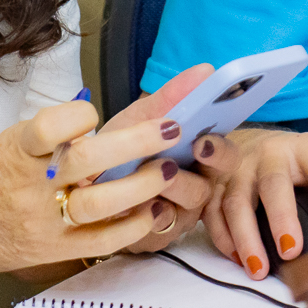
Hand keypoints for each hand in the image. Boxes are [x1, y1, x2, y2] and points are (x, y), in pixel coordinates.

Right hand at [0, 65, 235, 274]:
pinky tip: (154, 210)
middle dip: (137, 141)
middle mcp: (29, 184)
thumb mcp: (6, 141)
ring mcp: (41, 221)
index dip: (80, 116)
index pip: (53, 124)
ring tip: (169, 168)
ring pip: (100, 203)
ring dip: (141, 184)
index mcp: (16, 149)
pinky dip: (132, 225)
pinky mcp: (51, 250)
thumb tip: (100, 118)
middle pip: (89, 159)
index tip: (95, 112)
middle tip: (173, 127)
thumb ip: (49, 135)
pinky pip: (100, 240)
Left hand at [102, 71, 242, 253]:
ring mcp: (178, 216)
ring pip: (188, 208)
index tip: (204, 140)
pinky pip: (160, 232)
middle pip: (211, 186)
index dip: (221, 150)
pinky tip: (133, 206)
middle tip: (179, 161)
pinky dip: (147, 216)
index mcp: (199, 158)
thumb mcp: (139, 120)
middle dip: (195, 173)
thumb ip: (170, 98)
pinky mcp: (156, 238)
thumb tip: (205, 69)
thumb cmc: (120, 149)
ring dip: (170, 190)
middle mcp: (196, 188)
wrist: (80, 184)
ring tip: (150, 178)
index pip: (226, 156)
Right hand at [201, 128, 307, 279]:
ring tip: (260, 269)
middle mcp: (271, 154)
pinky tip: (239, 260)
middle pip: (274, 183)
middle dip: (283, 219)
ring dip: (247, 238)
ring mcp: (239, 168)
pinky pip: (213, 213)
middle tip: (292, 253)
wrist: (251, 143)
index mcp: (306, 149)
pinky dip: (225, 240)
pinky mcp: (214, 184)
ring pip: (237, 201)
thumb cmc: (295, 166)